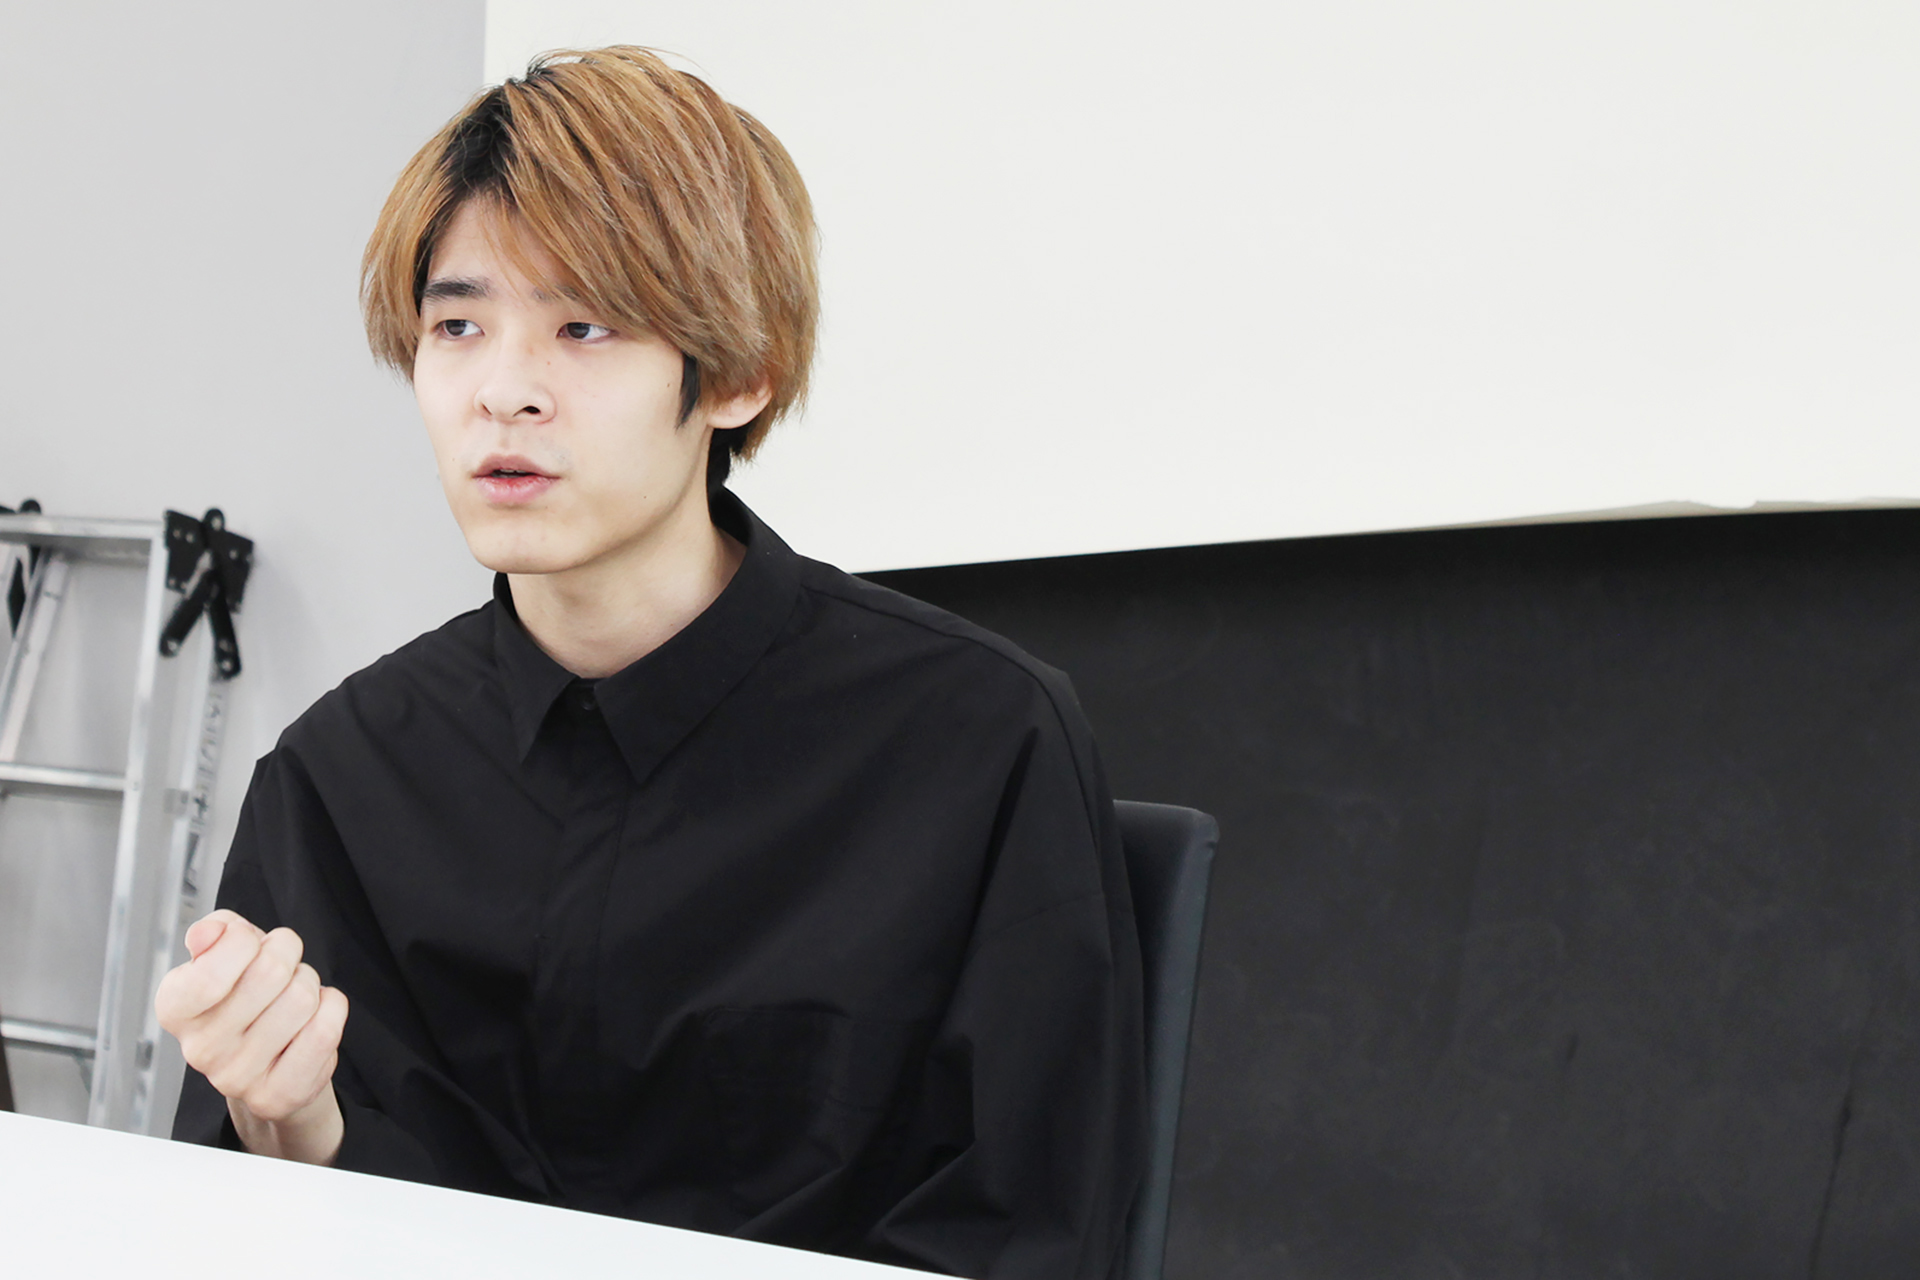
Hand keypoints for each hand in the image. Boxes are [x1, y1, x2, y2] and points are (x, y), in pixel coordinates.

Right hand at [154, 910, 348, 1163]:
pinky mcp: (277, 1096)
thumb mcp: (226, 952)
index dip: (244, 941)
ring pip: (302, 998)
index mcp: (175, 1009)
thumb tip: (208, 933)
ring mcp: (237, 1078)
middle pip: (270, 972)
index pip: (209, 973)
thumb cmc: (246, 994)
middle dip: (287, 954)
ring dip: (309, 982)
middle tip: (282, 967)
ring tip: (293, 995)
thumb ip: (216, 931)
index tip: (249, 941)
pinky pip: (325, 1030)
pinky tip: (312, 1018)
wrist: (270, 1061)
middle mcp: (199, 1050)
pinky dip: (331, 1008)